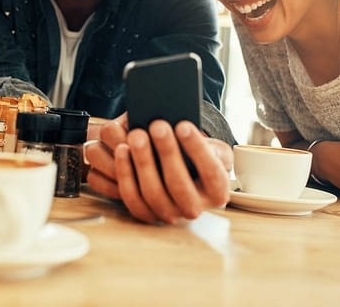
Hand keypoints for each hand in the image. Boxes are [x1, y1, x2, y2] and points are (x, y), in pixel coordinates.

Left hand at [86, 114, 231, 223]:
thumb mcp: (212, 150)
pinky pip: (132, 198)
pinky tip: (122, 150)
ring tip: (137, 135)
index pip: (210, 172)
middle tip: (158, 125)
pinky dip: (125, 174)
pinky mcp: (146, 213)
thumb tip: (184, 124)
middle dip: (167, 152)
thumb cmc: (197, 158)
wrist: (186, 176)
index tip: (183, 125)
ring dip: (143, 162)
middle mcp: (194, 208)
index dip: (196, 148)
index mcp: (217, 192)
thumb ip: (206, 142)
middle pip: (179, 185)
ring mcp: (169, 214)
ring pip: (153, 193)